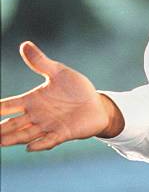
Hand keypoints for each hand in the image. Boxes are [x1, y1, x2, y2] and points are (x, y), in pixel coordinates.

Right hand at [0, 42, 123, 151]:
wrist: (96, 104)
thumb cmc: (75, 88)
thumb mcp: (58, 72)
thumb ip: (40, 62)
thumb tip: (24, 44)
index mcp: (33, 100)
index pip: (9, 105)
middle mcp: (37, 115)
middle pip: (14, 123)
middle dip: (1, 128)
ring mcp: (49, 126)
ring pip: (26, 134)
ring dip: (14, 138)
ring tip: (0, 141)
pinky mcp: (63, 133)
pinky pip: (49, 140)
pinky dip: (40, 144)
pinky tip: (30, 147)